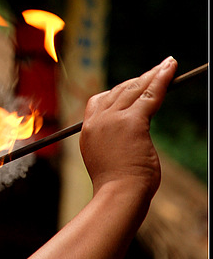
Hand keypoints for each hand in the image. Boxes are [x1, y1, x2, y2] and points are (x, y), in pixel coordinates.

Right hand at [80, 57, 177, 199]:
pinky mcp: (132, 121)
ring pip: (136, 89)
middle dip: (139, 79)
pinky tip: (171, 68)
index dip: (120, 90)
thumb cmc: (116, 185)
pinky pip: (151, 94)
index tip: (134, 85)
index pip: (101, 99)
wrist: (118, 194)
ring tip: (168, 64)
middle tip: (157, 69)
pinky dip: (163, 78)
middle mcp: (97, 120)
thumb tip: (126, 134)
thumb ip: (110, 140)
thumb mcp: (105, 158)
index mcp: (87, 130)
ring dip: (153, 74)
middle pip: (119, 90)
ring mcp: (113, 119)